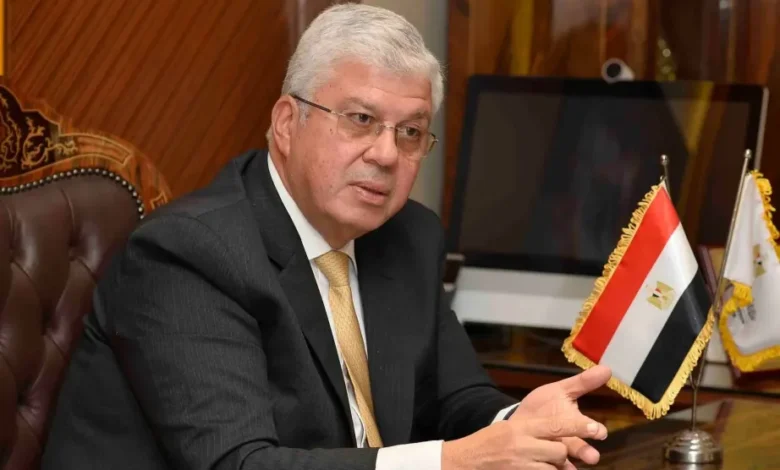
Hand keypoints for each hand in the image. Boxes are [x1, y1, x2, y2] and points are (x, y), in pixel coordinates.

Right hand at [441, 412, 603, 469]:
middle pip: (559, 450)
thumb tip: (561, 429)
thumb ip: (534, 429)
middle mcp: (522, 444)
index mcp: (521, 426)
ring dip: (556, 469)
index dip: (579, 427)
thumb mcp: (509, 428)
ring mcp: (520, 464)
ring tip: (545, 464)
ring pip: (554, 468)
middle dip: (563, 455)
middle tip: (559, 456)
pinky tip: (541, 468)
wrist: (465, 461)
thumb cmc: (489, 443)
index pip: (556, 425)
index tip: (596, 429)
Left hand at [510, 365, 611, 465]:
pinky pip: (548, 468)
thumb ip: (583, 382)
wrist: (520, 421)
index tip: (600, 431)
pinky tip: (551, 468)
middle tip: (592, 457)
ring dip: (569, 465)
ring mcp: (556, 454)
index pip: (591, 429)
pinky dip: (551, 468)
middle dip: (586, 453)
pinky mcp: (542, 462)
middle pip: (581, 450)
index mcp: (576, 425)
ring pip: (565, 462)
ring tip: (570, 469)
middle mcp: (569, 443)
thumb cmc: (544, 407)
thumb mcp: (561, 391)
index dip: (595, 430)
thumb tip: (608, 368)